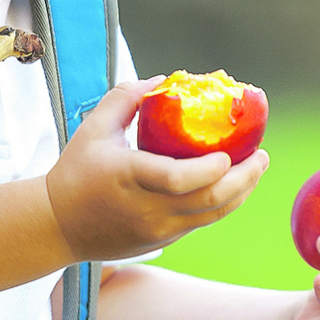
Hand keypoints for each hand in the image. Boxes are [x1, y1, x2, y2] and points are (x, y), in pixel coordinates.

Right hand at [43, 77, 269, 261]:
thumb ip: (126, 97)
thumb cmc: (76, 170)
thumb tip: (164, 79)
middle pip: (207, 200)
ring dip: (242, 192)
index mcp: (127, 176)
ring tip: (257, 167)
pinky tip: (235, 183)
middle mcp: (146, 208)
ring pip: (212, 215)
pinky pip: (202, 222)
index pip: (177, 179)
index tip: (229, 154)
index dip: (209, 169)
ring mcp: (157, 229)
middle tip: (262, 156)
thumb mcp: (94, 128)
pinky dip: (224, 203)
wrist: (58, 225)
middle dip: (244, 178)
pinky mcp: (163, 240)